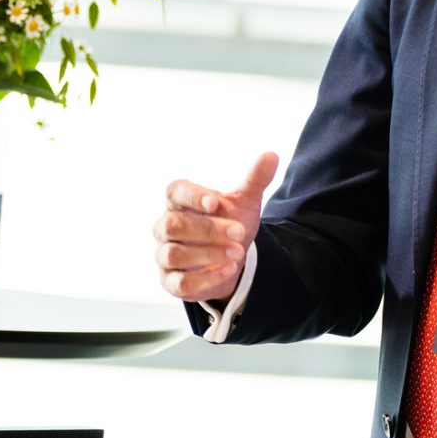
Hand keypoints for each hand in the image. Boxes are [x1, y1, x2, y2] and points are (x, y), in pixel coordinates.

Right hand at [154, 152, 279, 302]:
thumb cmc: (228, 224)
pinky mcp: (170, 281)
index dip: (192, 197)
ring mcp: (164, 255)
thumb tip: (271, 155)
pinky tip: (228, 270)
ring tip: (237, 253)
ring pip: (174, 254)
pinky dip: (204, 278)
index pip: (174, 192)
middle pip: (173, 225)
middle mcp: (165, 227)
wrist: (230, 259)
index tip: (216, 202)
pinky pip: (179, 282)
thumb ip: (254, 180)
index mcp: (178, 202)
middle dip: (207, 229)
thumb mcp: (243, 203)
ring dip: (207, 254)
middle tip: (239, 232)